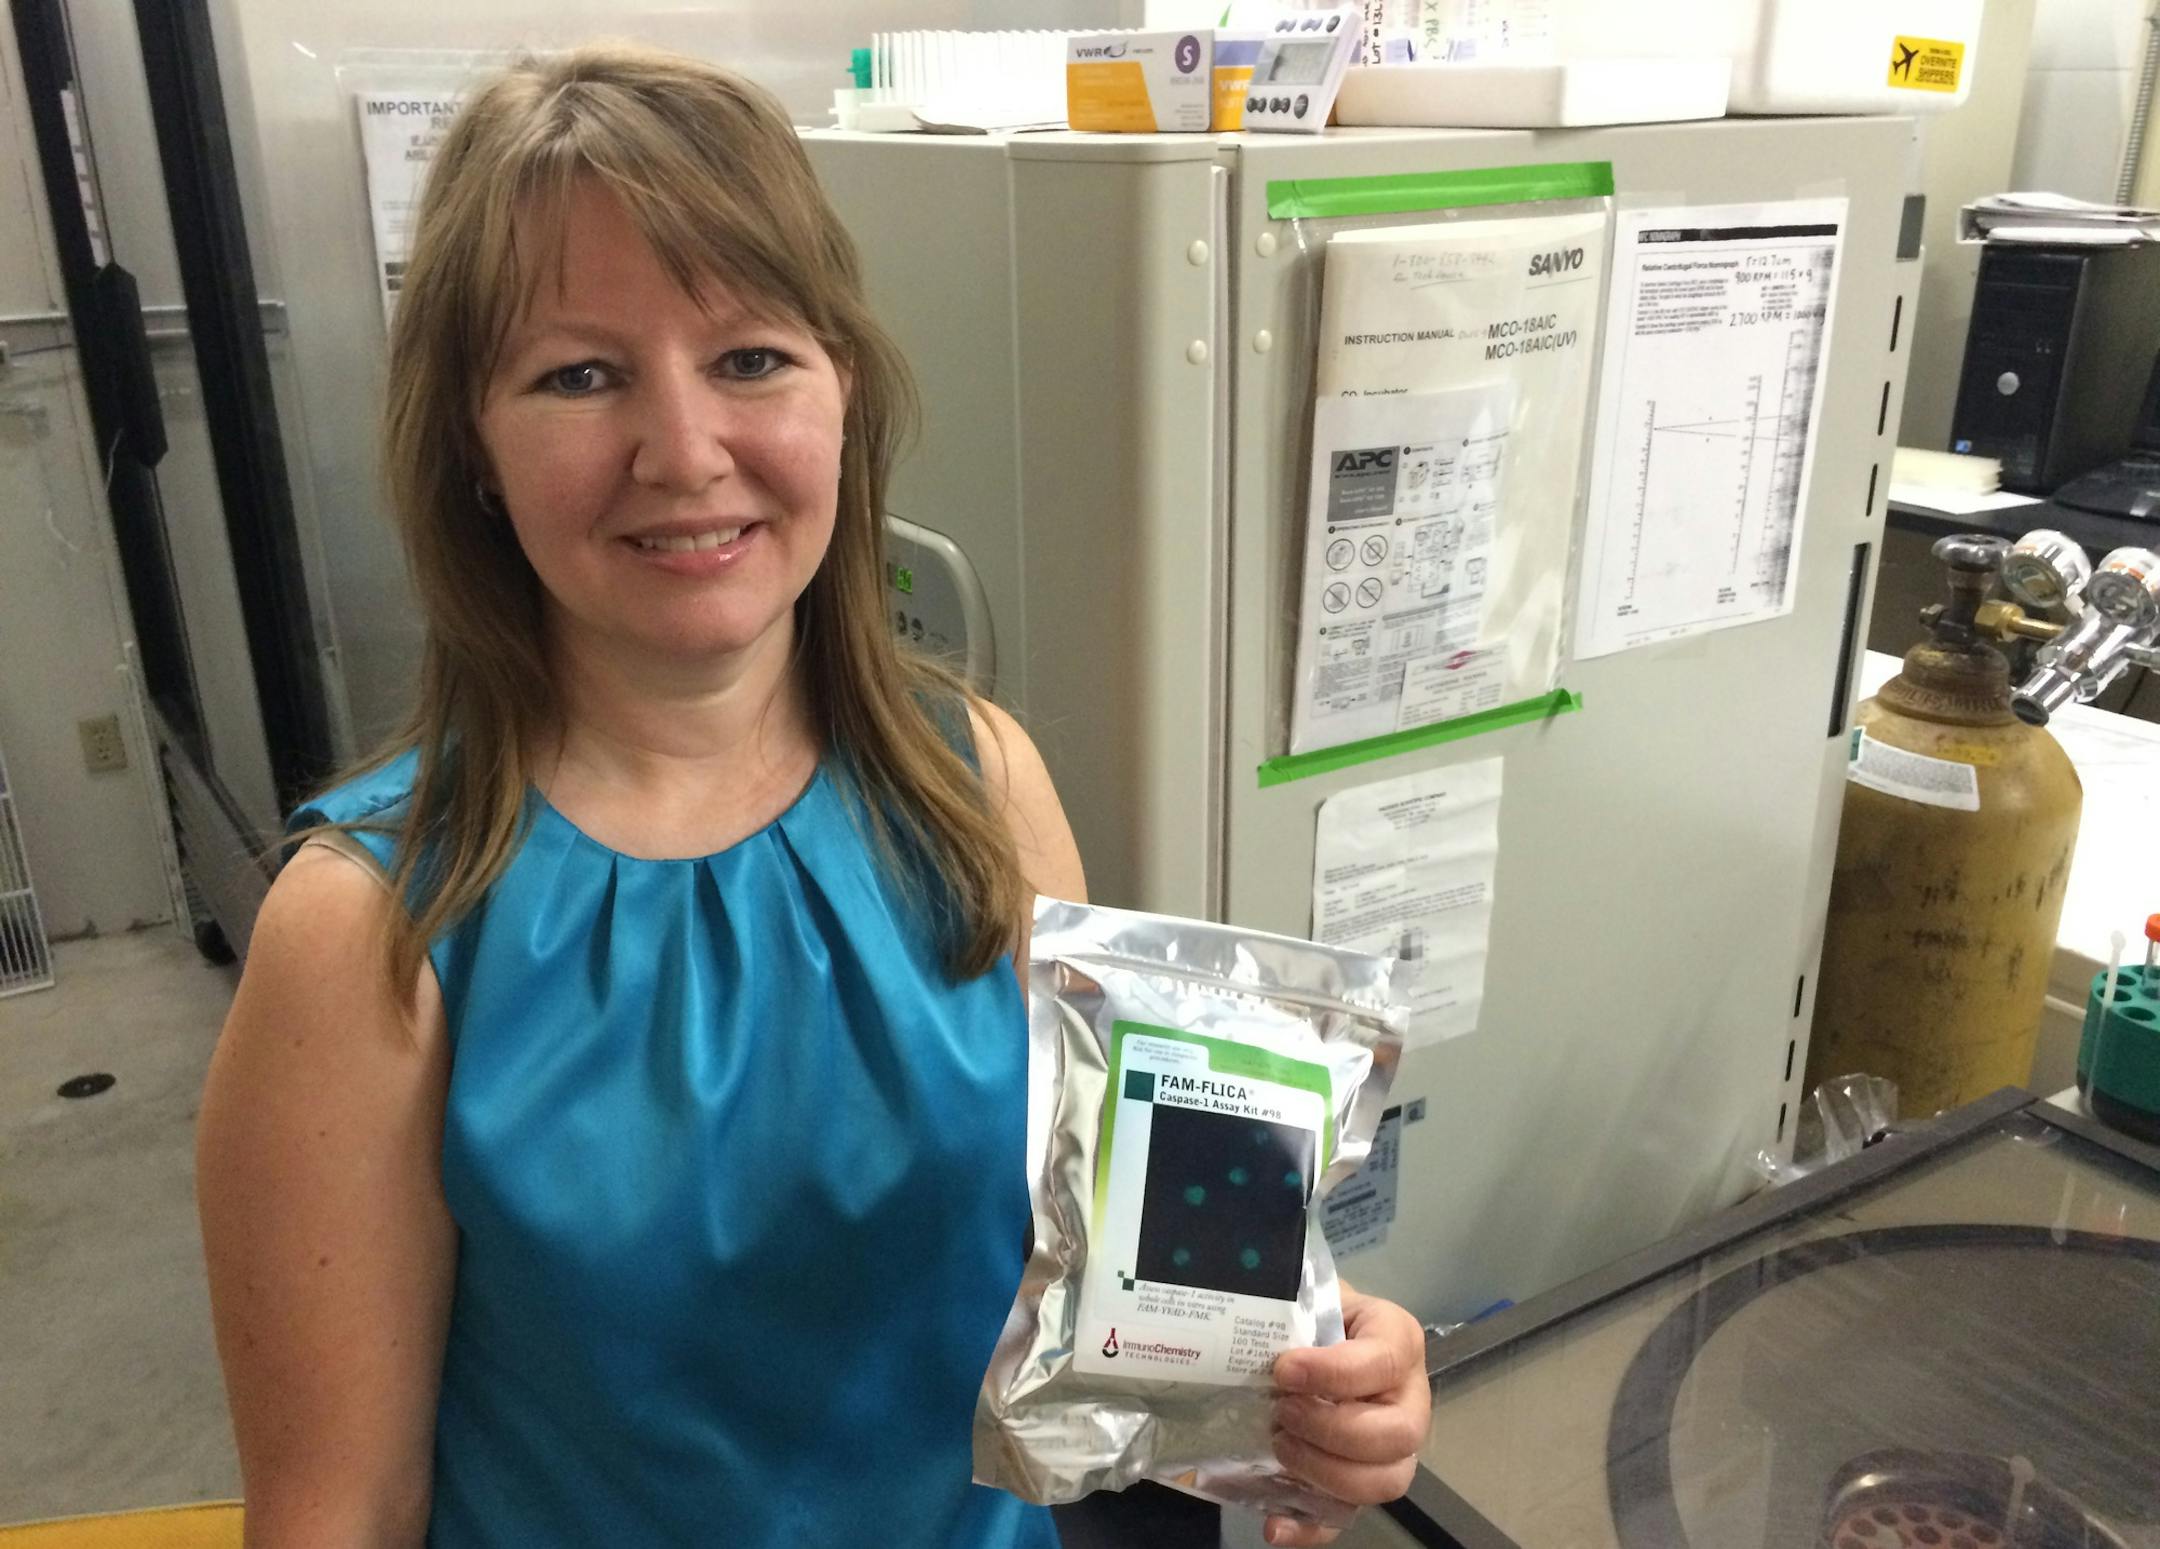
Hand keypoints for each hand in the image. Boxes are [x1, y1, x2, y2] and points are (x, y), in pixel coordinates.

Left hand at [1261, 1285, 1429, 1546]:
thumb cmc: (1312, 1314)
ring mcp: (1391, 1449)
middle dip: (1332, 1430)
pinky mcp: (1360, 1483)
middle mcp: (1408, 1400)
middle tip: (1283, 1412)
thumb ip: (1294, 1304)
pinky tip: (1274, 1524)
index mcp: (1398, 1342)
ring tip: (1278, 1446)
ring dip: (1325, 1473)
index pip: (1384, 1362)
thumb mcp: (1310, 1296)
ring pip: (1384, 1482)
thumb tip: (1245, 1317)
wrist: (1308, 1339)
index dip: (1335, 1373)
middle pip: (1396, 1435)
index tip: (1284, 1370)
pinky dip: (1309, 1528)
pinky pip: (1347, 1518)